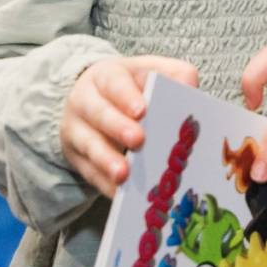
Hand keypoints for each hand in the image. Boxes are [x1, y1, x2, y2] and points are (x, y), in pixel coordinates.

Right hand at [62, 55, 199, 196]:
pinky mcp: (77, 158)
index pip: (114, 82)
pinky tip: (120, 194)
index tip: (142, 110)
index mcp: (106, 76)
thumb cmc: (131, 88)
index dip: (126, 96)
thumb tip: (189, 87)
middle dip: (118, 127)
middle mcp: (85, 100)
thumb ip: (173, 74)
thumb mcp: (149, 73)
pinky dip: (104, 183)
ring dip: (106, 160)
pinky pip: (89, 172)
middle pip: (98, 112)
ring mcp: (77, 130)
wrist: (91, 100)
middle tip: (138, 141)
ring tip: (124, 175)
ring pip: (89, 144)